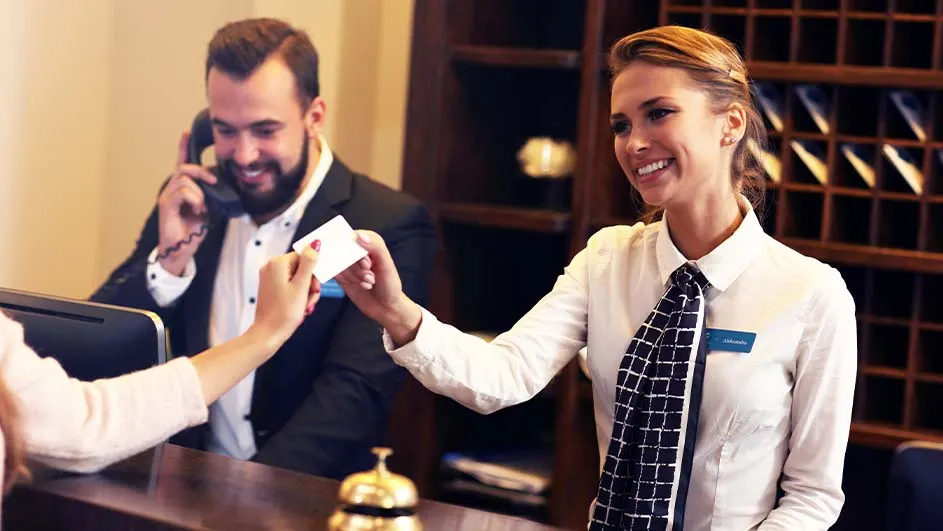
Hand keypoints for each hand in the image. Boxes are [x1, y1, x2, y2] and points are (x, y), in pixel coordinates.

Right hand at [156, 131, 220, 275]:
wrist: (182, 249)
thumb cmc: (192, 230)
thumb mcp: (207, 209)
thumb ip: (210, 196)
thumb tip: (218, 187)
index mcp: (181, 189)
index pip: (181, 164)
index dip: (183, 148)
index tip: (186, 133)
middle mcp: (171, 189)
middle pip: (185, 168)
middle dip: (202, 172)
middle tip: (214, 182)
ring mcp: (167, 196)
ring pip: (185, 180)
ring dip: (199, 193)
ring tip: (202, 207)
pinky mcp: (166, 205)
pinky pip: (183, 192)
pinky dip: (195, 199)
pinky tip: (198, 210)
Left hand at [252, 243, 321, 344]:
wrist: (269, 334)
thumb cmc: (283, 313)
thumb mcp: (301, 286)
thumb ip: (309, 263)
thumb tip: (315, 244)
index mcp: (277, 264)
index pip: (304, 256)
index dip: (313, 272)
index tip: (314, 286)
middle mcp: (271, 268)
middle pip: (301, 268)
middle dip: (310, 284)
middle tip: (309, 297)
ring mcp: (270, 278)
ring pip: (298, 278)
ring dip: (305, 292)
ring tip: (304, 306)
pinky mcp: (271, 288)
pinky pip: (290, 285)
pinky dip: (298, 296)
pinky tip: (299, 307)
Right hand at [336, 231, 421, 345]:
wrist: (386, 308)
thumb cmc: (390, 285)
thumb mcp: (386, 265)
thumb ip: (376, 247)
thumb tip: (358, 235)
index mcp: (370, 243)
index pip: (354, 237)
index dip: (357, 251)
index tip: (367, 264)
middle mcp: (358, 251)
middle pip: (345, 251)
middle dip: (357, 267)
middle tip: (370, 276)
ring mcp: (348, 263)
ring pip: (339, 263)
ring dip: (354, 275)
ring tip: (369, 282)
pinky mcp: (341, 275)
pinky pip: (334, 272)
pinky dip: (346, 280)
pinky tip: (359, 285)